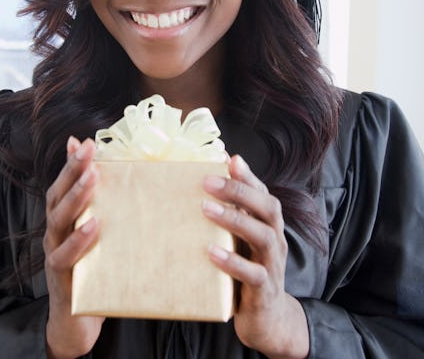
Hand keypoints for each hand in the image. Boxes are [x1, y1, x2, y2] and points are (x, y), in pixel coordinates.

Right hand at [43, 136, 104, 358]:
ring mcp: (55, 253)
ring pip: (59, 221)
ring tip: (92, 178)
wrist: (79, 320)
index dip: (71, 162)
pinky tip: (93, 226)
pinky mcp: (62, 278)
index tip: (84, 141)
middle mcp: (55, 232)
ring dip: (76, 197)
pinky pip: (65, 257)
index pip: (63, 184)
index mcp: (64, 219)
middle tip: (89, 150)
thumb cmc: (93, 270)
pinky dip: (78, 240)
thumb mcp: (99, 234)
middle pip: (58, 196)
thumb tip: (114, 179)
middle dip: (73, 171)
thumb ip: (104, 208)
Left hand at [202, 155, 308, 358]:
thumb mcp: (240, 240)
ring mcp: (273, 265)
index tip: (229, 157)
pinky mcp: (265, 291)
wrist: (268, 320)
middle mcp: (276, 240)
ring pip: (264, 237)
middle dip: (239, 191)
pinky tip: (211, 252)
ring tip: (206, 208)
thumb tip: (203, 184)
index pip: (263, 193)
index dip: (248, 175)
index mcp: (269, 225)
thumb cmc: (247, 270)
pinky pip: (254, 274)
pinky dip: (233, 262)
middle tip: (208, 181)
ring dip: (235, 219)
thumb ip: (230, 215)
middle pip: (268, 208)